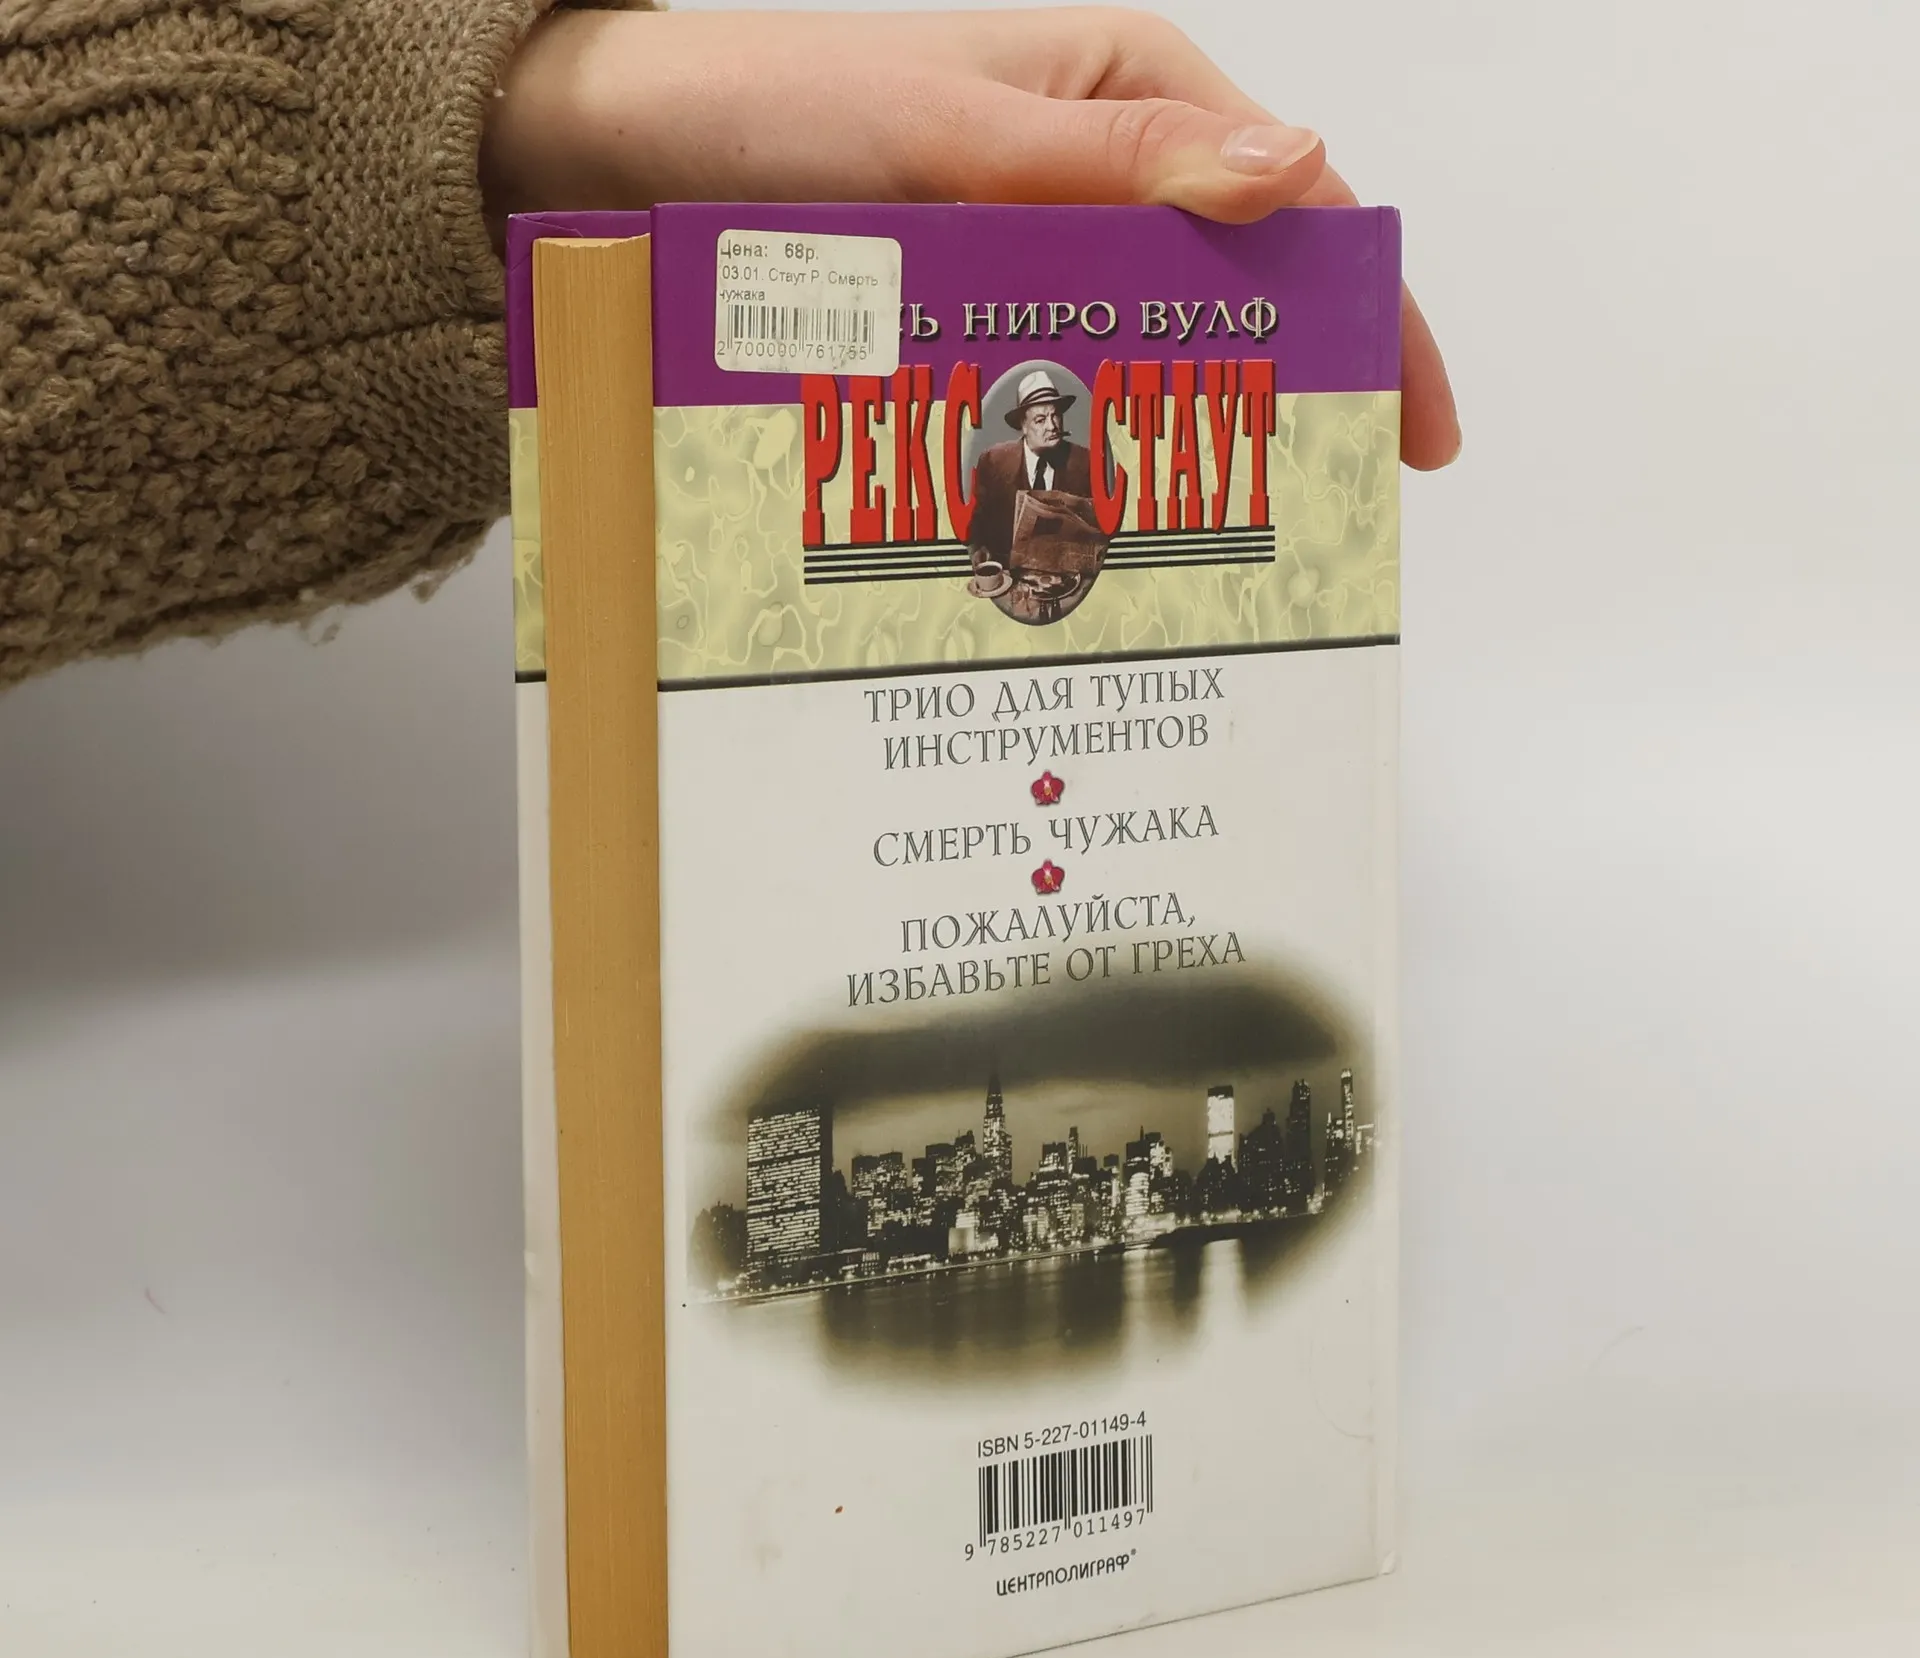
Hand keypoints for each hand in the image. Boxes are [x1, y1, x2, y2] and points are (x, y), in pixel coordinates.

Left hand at [483, 8, 1458, 467]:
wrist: (609, 160)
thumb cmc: (771, 112)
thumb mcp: (947, 132)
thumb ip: (1110, 162)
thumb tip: (1294, 169)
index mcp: (1126, 93)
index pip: (1293, 202)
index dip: (1370, 314)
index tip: (1412, 433)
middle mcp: (1091, 176)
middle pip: (1229, 297)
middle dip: (1279, 403)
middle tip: (1309, 528)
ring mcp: (1028, 257)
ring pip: (1141, 360)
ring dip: (1171, 447)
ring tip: (1205, 556)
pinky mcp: (965, 324)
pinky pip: (1049, 395)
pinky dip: (1077, 458)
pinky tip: (1088, 528)